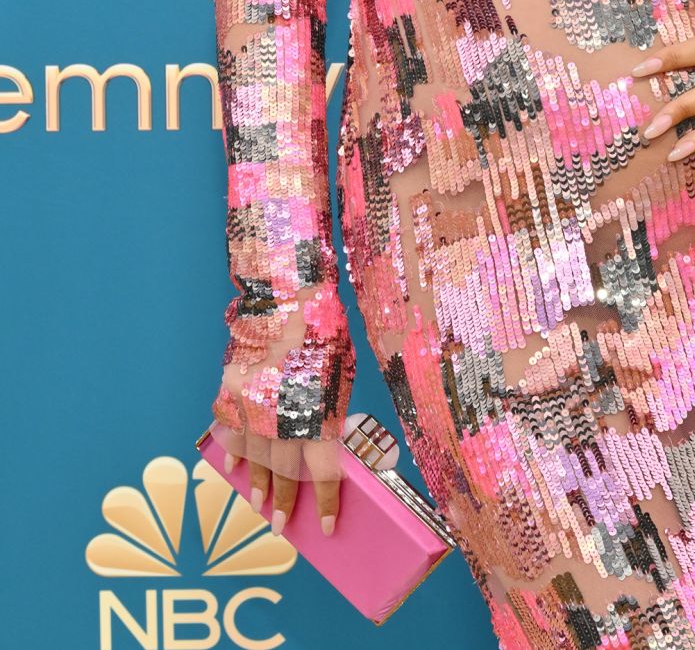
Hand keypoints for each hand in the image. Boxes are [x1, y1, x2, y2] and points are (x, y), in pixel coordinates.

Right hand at [211, 284, 348, 536]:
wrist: (289, 292)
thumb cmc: (326, 328)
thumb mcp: (341, 372)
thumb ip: (331, 410)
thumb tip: (326, 441)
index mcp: (316, 415)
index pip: (322, 473)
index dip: (326, 503)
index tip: (329, 528)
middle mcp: (282, 417)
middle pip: (283, 472)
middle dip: (285, 503)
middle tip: (282, 528)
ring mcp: (251, 405)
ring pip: (252, 456)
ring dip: (257, 483)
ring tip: (260, 505)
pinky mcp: (230, 389)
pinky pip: (228, 427)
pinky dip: (230, 449)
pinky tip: (232, 468)